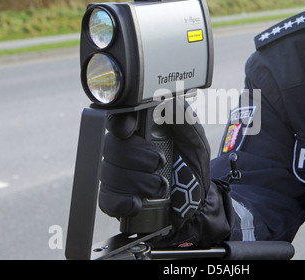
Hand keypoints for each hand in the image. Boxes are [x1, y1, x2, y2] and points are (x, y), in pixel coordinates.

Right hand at [98, 99, 231, 246]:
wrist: (197, 200)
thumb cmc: (191, 165)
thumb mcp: (195, 140)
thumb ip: (184, 120)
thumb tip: (171, 102)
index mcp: (140, 131)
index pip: (117, 120)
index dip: (118, 123)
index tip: (130, 129)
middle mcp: (125, 150)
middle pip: (111, 147)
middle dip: (137, 156)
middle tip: (161, 162)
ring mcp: (119, 175)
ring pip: (110, 173)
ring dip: (138, 181)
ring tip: (161, 185)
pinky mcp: (118, 199)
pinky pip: (107, 199)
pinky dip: (123, 201)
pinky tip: (138, 202)